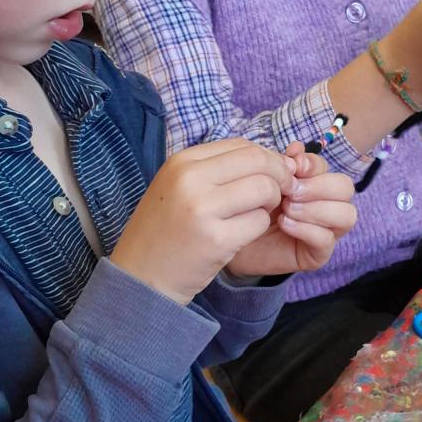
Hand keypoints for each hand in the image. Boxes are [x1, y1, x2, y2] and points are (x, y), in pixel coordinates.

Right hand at [111, 138, 293, 304]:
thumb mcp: (180, 188)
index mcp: (182, 162)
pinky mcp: (216, 239)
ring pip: (264, 189)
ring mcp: (202, 209)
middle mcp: (190, 179)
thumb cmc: (166, 231)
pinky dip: (259, 227)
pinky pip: (259, 222)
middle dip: (279, 175)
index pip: (242, 145)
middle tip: (281, 193)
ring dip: (272, 202)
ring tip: (257, 215)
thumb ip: (218, 171)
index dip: (267, 159)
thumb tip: (273, 160)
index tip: (273, 176)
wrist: (140, 276)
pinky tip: (242, 235)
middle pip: (257, 161)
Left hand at [227, 143, 356, 278]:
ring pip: (346, 214)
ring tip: (286, 209)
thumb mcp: (267, 181)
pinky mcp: (319, 254)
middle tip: (290, 192)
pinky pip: (326, 240)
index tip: (293, 166)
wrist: (234, 237)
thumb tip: (297, 148)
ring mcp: (327, 231)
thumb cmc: (252, 207)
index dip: (313, 164)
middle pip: (346, 188)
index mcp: (315, 183)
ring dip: (315, 208)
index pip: (329, 168)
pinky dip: (306, 229)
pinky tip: (284, 224)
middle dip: (318, 186)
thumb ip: (283, 164)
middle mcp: (328, 205)